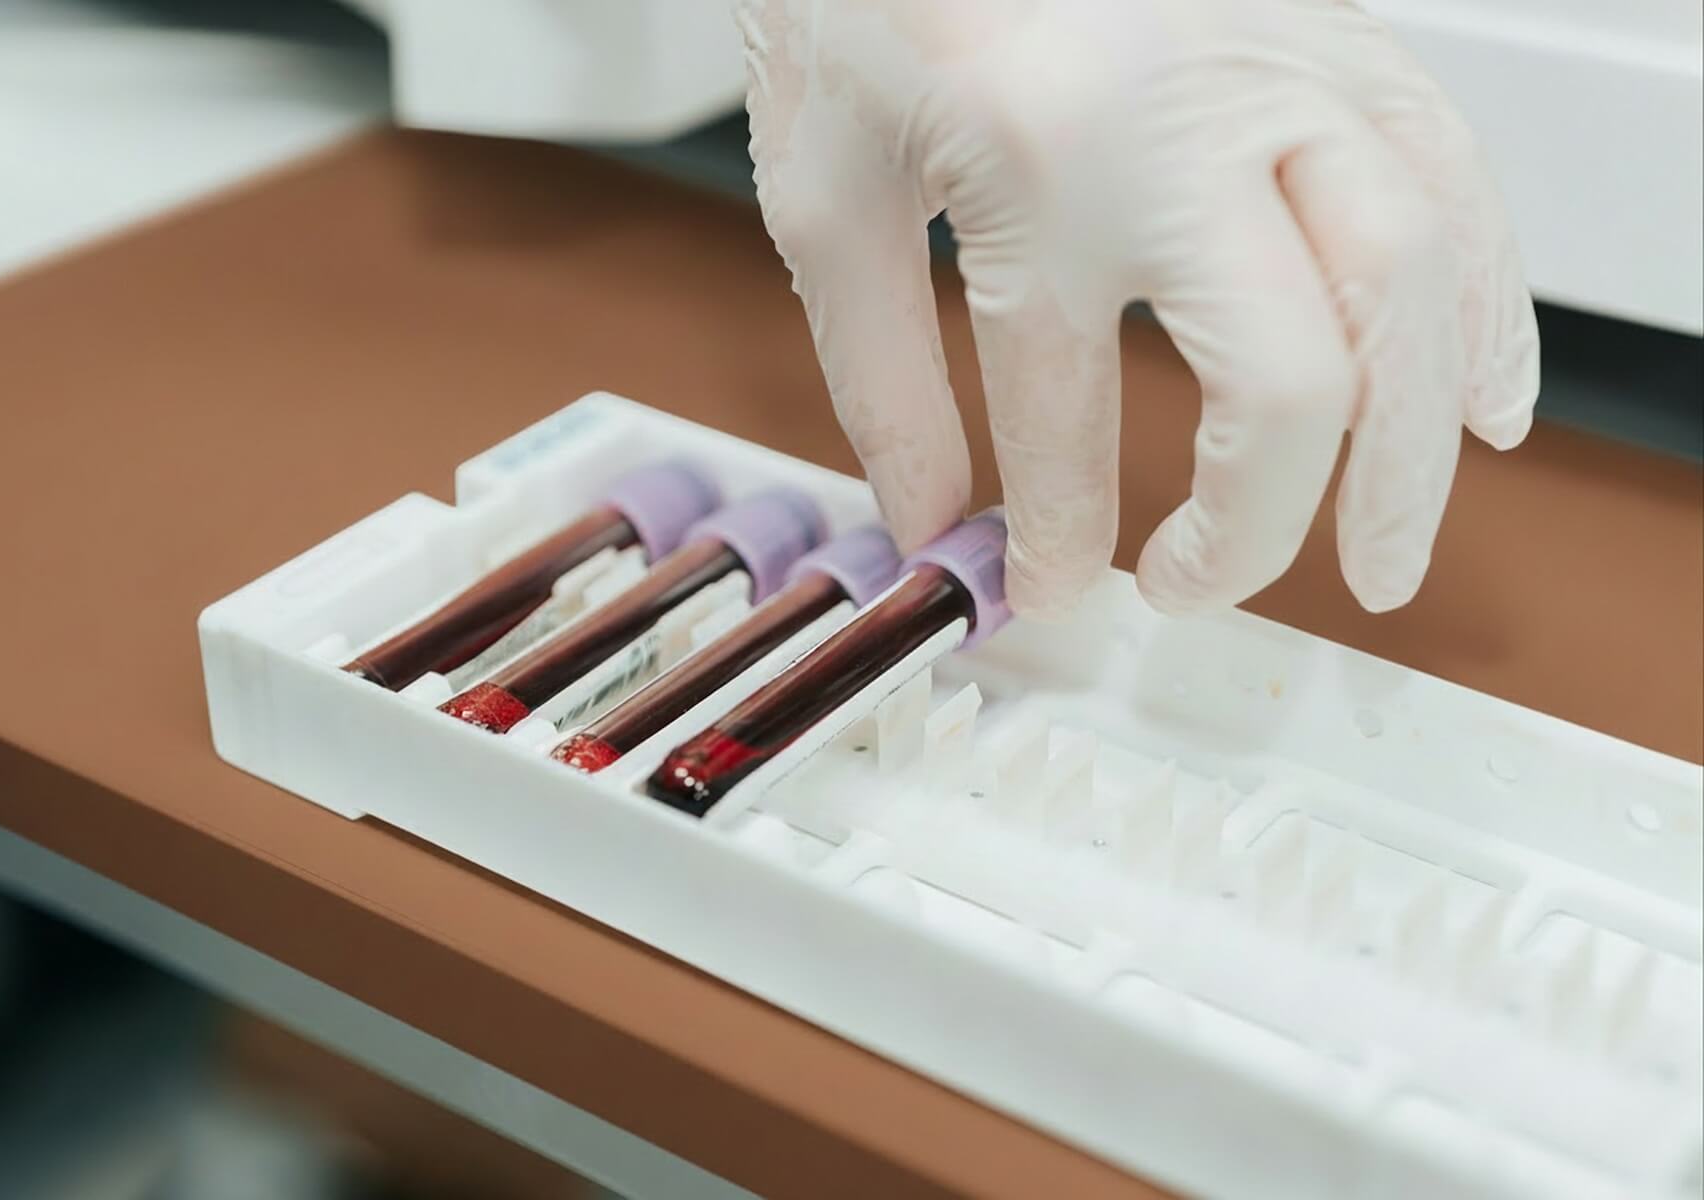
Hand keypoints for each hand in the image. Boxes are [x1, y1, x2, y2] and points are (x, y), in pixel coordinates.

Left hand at [737, 0, 1539, 616]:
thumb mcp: (827, 192)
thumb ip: (878, 377)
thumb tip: (932, 524)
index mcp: (1039, 169)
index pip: (1068, 420)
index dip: (1064, 538)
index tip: (1059, 588)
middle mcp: (1186, 127)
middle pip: (1290, 383)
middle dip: (1262, 525)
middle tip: (1214, 593)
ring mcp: (1281, 71)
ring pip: (1411, 288)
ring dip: (1414, 450)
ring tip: (1391, 552)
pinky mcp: (1330, 35)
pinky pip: (1453, 175)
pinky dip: (1487, 301)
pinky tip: (1482, 393)